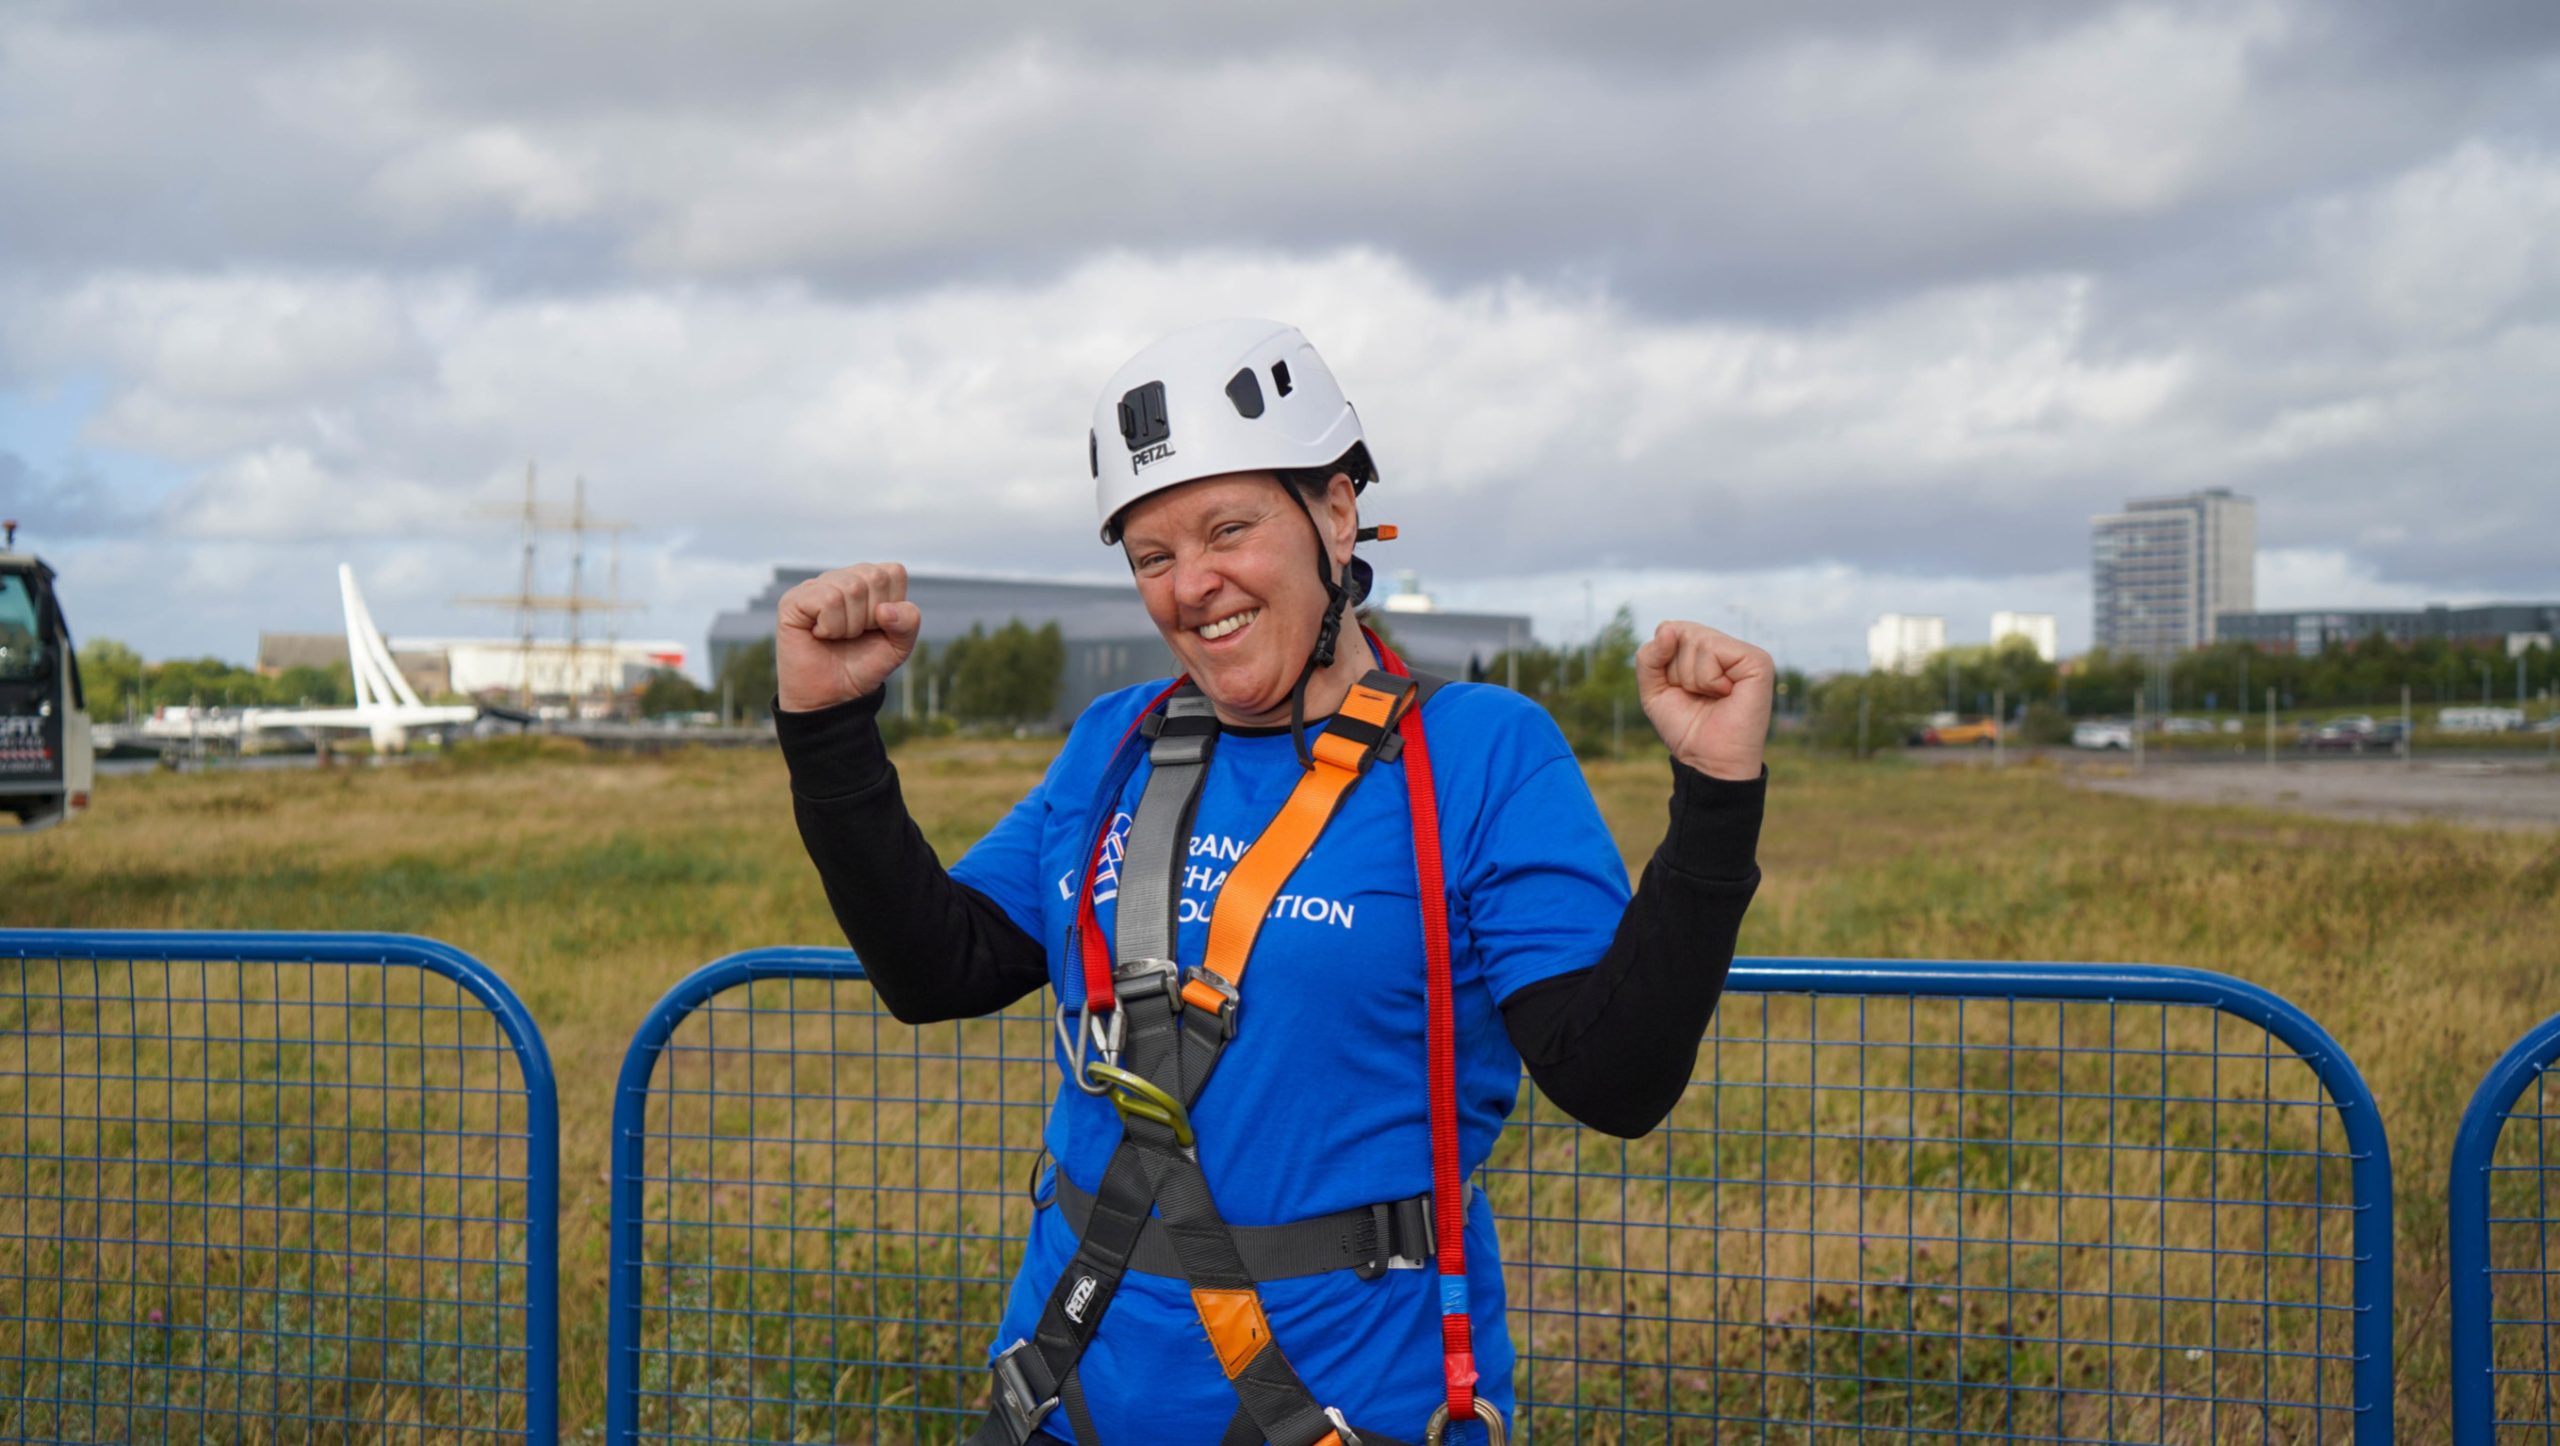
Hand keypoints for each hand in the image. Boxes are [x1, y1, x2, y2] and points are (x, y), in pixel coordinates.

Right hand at [776, 563, 922, 711]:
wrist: (833, 695)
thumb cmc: (863, 665)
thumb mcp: (899, 646)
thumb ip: (908, 622)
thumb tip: (884, 609)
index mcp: (868, 581)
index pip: (894, 572)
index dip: (892, 605)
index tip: (877, 626)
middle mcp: (842, 577)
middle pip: (874, 578)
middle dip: (871, 617)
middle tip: (855, 634)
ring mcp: (816, 586)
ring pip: (851, 588)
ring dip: (850, 625)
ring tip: (837, 636)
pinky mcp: (794, 600)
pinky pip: (828, 600)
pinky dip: (831, 626)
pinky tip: (820, 634)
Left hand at [1636, 621, 1773, 780]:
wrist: (1708, 761)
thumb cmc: (1686, 728)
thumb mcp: (1653, 690)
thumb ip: (1649, 656)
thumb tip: (1667, 628)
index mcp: (1706, 651)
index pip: (1669, 629)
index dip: (1663, 662)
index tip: (1680, 690)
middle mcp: (1726, 647)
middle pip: (1681, 631)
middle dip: (1677, 671)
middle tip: (1697, 696)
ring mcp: (1744, 653)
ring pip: (1696, 640)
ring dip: (1693, 678)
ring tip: (1711, 697)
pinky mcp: (1758, 661)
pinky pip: (1713, 651)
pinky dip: (1708, 679)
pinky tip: (1725, 694)